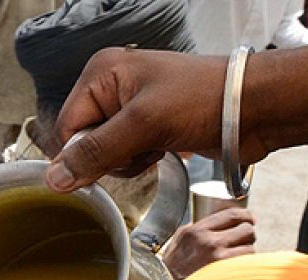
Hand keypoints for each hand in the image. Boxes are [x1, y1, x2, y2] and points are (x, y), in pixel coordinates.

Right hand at [48, 49, 232, 191]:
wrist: (252, 109)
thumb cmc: (204, 99)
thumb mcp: (143, 125)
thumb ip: (96, 152)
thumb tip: (55, 178)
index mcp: (103, 73)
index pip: (66, 126)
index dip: (82, 152)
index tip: (111, 159)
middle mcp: (112, 88)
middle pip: (84, 141)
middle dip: (109, 156)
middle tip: (140, 146)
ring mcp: (131, 108)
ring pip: (104, 153)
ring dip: (127, 162)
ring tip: (155, 146)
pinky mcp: (148, 126)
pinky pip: (126, 156)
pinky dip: (140, 161)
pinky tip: (162, 150)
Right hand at [161, 207, 256, 279]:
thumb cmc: (170, 270)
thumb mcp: (177, 242)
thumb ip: (194, 230)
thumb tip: (212, 224)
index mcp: (196, 231)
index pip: (231, 214)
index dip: (245, 215)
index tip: (249, 219)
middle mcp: (208, 242)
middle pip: (246, 229)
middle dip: (248, 234)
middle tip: (244, 240)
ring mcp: (218, 259)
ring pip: (250, 248)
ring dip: (247, 251)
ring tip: (237, 257)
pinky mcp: (226, 274)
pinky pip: (247, 264)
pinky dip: (245, 265)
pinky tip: (236, 268)